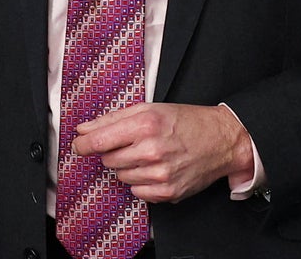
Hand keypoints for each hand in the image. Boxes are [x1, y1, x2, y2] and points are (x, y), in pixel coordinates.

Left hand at [71, 102, 253, 203]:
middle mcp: (151, 150)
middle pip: (108, 160)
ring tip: (148, 155)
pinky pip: (137, 192)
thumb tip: (83, 129)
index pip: (99, 141)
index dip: (83, 144)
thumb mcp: (149, 109)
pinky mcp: (168, 191)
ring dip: (128, 168)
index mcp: (144, 124)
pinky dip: (141, 183)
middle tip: (132, 144)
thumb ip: (112, 119)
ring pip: (121, 177)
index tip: (79, 145)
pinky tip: (155, 170)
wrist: (220, 140)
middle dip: (114, 152)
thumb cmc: (185, 121)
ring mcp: (160, 173)